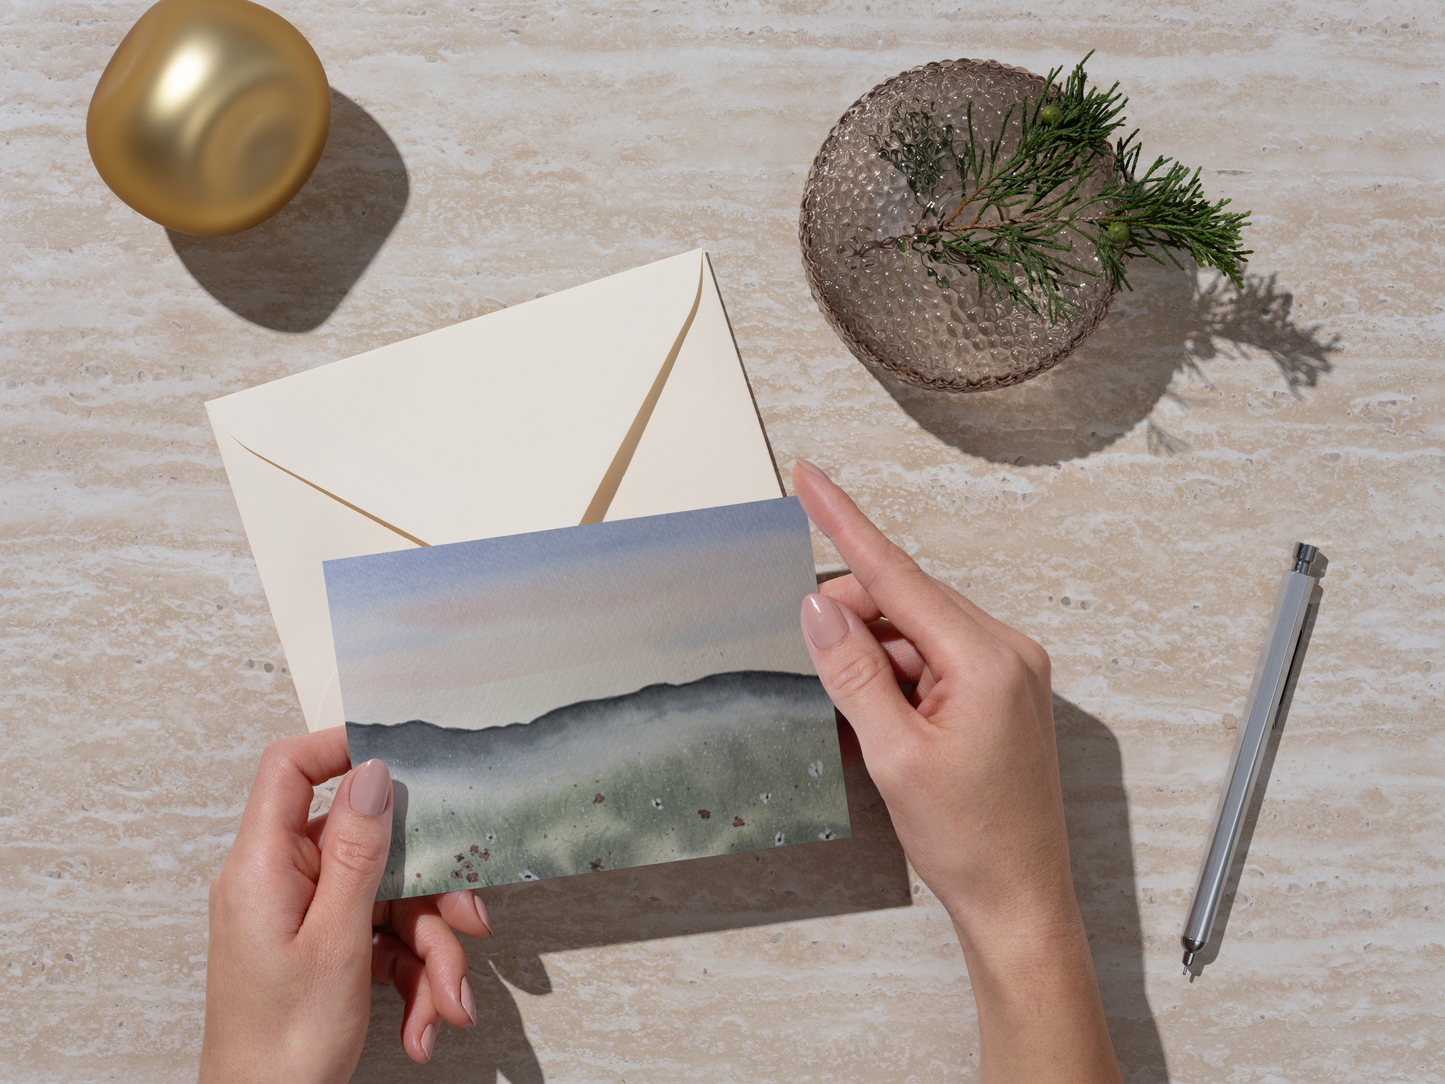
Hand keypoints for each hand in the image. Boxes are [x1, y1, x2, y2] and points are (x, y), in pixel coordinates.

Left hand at [200, 728, 493, 1082]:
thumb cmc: (281, 1046)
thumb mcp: (335, 941)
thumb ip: (356, 852)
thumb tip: (371, 774)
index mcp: (262, 867)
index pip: (289, 770)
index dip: (342, 749)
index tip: (403, 757)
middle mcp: (280, 883)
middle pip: (370, 847)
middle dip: (429, 895)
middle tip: (470, 922)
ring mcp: (304, 918)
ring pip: (390, 902)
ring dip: (431, 954)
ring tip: (447, 1007)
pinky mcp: (325, 950)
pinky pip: (384, 941)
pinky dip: (414, 980)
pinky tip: (425, 1024)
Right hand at [792, 459, 1120, 1083]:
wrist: (1019, 900)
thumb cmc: (970, 840)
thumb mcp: (893, 754)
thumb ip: (853, 671)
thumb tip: (819, 609)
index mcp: (986, 657)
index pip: (898, 573)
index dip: (844, 522)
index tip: (810, 477)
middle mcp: (1006, 651)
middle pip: (903, 602)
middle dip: (850, 622)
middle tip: (810, 664)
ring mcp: (1008, 671)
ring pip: (914, 633)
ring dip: (873, 660)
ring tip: (861, 723)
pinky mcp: (1001, 692)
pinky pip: (932, 661)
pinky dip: (896, 680)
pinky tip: (881, 723)